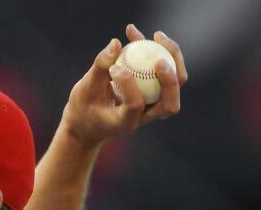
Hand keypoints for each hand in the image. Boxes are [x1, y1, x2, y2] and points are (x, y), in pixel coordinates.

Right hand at [61, 24, 188, 145]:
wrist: (89, 120)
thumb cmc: (84, 107)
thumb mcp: (86, 88)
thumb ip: (100, 66)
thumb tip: (116, 42)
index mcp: (126, 122)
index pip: (135, 104)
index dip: (128, 83)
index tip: (114, 67)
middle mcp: (144, 117)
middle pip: (170, 104)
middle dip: (169, 80)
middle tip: (158, 60)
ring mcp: (153, 106)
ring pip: (176, 85)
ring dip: (173, 59)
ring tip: (157, 35)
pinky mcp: (155, 92)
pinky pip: (166, 72)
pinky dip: (161, 52)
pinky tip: (146, 36)